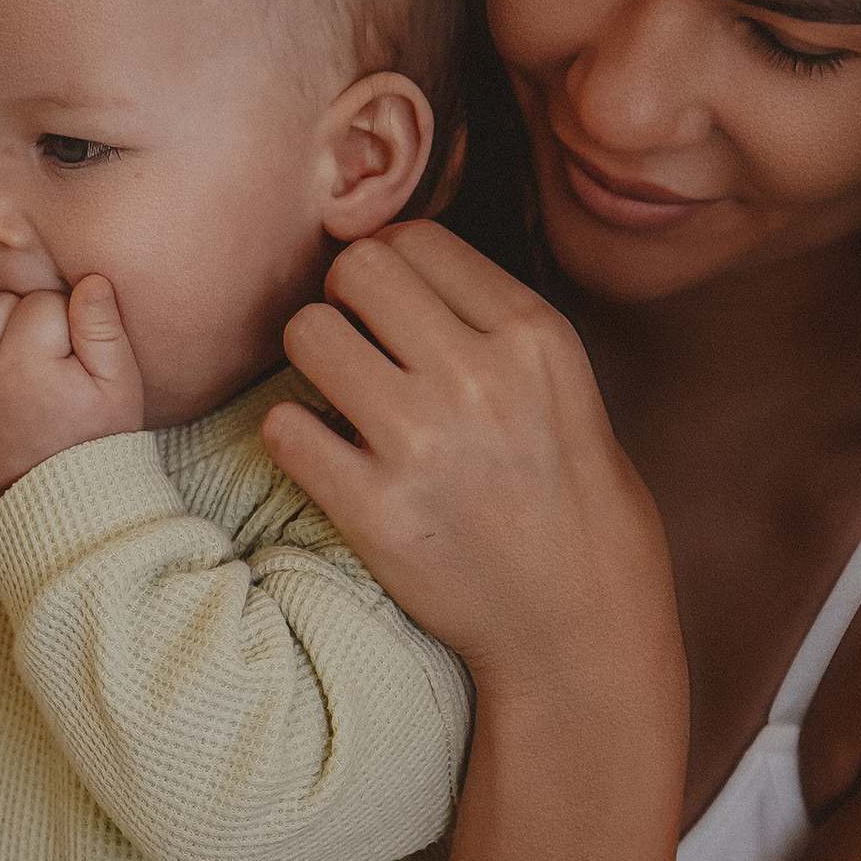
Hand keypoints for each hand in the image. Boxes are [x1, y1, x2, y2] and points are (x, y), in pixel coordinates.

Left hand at [0, 273, 144, 497]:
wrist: (56, 496)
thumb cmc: (96, 439)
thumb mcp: (120, 385)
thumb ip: (104, 328)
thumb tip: (91, 281)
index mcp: (25, 360)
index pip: (46, 300)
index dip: (72, 325)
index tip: (79, 363)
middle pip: (7, 302)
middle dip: (34, 322)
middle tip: (57, 365)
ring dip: (7, 332)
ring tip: (35, 370)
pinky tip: (12, 383)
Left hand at [262, 222, 683, 705]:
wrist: (576, 620)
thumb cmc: (564, 493)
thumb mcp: (562, 380)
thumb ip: (486, 316)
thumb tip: (388, 255)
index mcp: (532, 334)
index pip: (415, 239)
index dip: (389, 271)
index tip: (391, 313)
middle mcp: (479, 376)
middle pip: (355, 269)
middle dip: (345, 303)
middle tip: (359, 349)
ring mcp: (424, 444)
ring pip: (307, 333)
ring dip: (313, 363)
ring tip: (343, 401)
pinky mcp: (376, 511)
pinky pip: (283, 426)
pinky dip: (294, 435)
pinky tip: (329, 456)